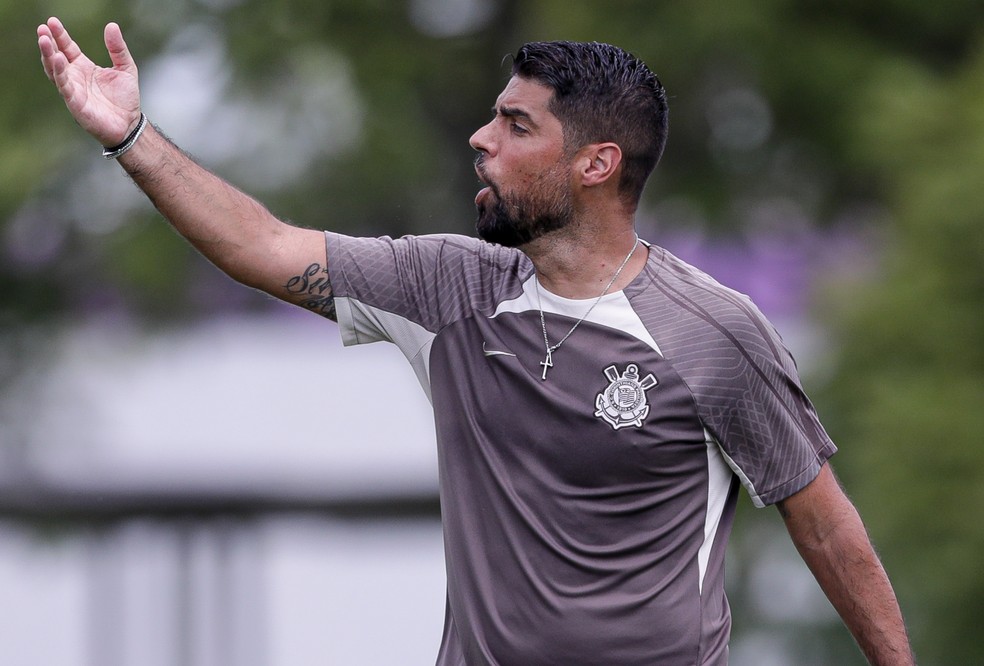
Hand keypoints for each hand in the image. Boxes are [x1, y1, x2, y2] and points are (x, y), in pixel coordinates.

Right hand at [38, 17, 141, 146]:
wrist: (130, 124)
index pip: (67, 47)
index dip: (59, 35)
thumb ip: (118, 49)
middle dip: (48, 42)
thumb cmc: (125, 99)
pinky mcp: (75, 103)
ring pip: (54, 70)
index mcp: (84, 67)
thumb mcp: (126, 68)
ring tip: (44, 40)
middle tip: (42, 28)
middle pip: (56, 56)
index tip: (52, 21)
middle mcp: (75, 77)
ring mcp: (73, 90)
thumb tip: (112, 25)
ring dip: (48, 55)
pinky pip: (64, 86)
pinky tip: (58, 59)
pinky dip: (59, 73)